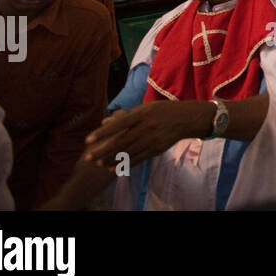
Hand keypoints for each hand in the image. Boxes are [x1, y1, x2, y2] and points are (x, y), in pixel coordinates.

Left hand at [82, 102, 209, 166]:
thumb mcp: (146, 108)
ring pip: (128, 151)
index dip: (102, 133)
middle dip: (103, 150)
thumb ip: (126, 116)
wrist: (188, 118)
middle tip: (89, 157)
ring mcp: (152, 139)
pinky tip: (114, 168)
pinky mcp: (157, 149)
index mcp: (143, 114)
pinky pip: (138, 158)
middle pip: (121, 141)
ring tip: (99, 164)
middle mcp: (146, 127)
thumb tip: (104, 122)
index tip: (88, 139)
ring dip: (112, 159)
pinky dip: (126, 164)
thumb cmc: (164, 111)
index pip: (118, 124)